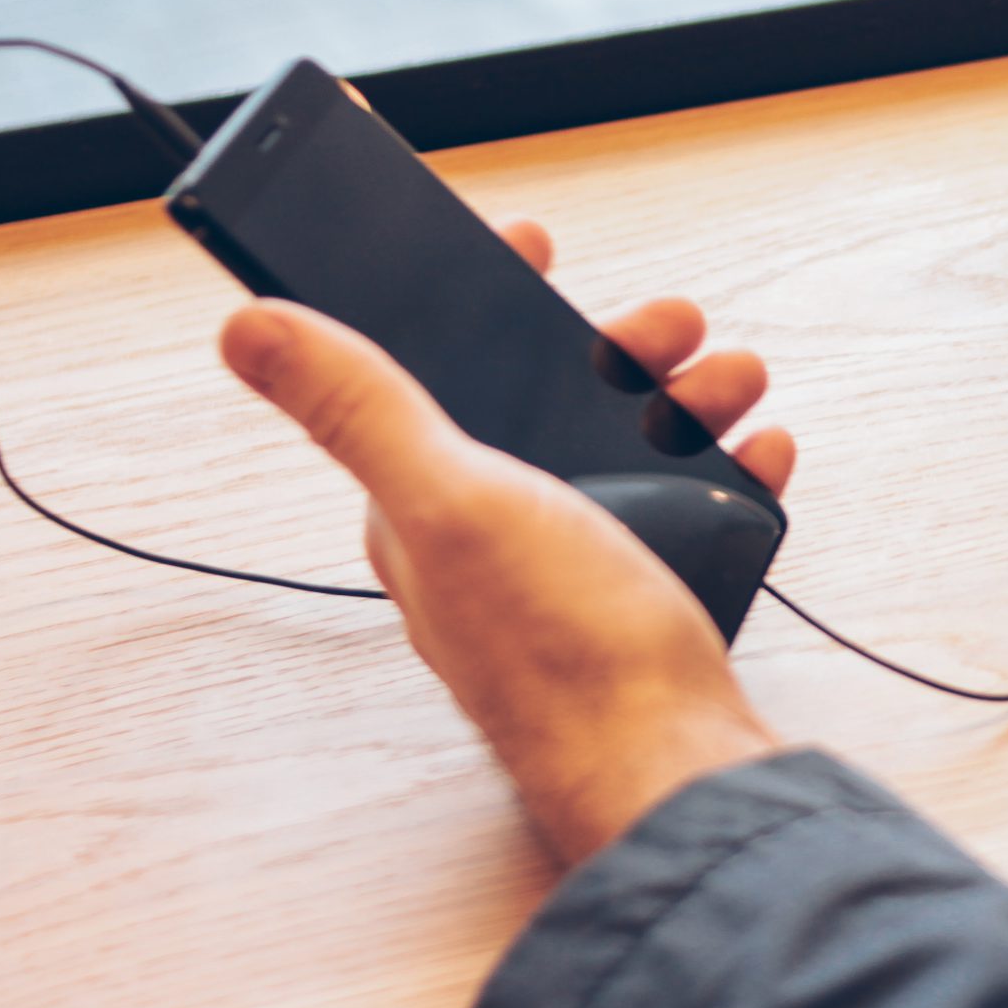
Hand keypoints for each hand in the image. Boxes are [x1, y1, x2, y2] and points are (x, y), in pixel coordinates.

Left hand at [218, 219, 797, 865]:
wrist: (670, 769)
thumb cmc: (559, 650)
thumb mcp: (451, 501)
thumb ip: (361, 408)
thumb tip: (248, 326)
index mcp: (431, 505)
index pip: (433, 372)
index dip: (478, 296)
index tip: (528, 239)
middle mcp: (499, 533)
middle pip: (552, 399)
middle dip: (620, 345)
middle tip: (669, 327)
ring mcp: (581, 566)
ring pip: (636, 444)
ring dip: (691, 396)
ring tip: (733, 384)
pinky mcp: (654, 596)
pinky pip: (698, 505)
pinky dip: (733, 467)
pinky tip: (759, 454)